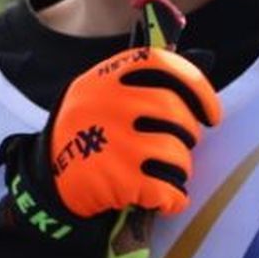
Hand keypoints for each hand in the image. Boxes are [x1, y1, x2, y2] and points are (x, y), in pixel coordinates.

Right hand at [7, 46, 221, 236]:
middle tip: (179, 146)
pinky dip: (174, 199)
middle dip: (187, 136)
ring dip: (180, 170)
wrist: (46, 179)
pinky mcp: (117, 180)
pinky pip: (168, 189)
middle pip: (176, 115)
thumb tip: (207, 59)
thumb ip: (149, 79)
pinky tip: (165, 198)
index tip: (212, 115)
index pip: (164, 66)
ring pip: (176, 154)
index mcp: (107, 78)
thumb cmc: (88, 131)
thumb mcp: (105, 94)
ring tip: (166, 174)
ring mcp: (113, 143)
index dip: (198, 88)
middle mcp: (109, 105)